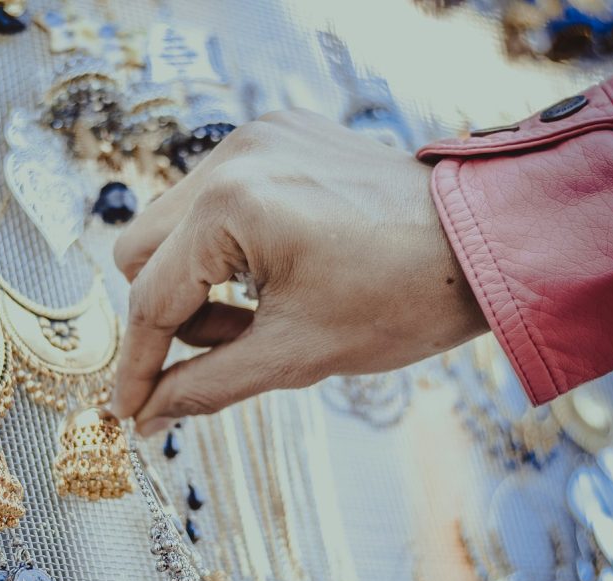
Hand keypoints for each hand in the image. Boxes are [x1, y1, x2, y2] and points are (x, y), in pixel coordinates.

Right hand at [111, 109, 486, 433]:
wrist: (484, 243)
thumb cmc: (405, 298)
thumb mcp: (297, 354)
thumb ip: (207, 386)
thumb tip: (147, 417)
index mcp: (232, 207)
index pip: (151, 298)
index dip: (137, 365)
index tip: (127, 411)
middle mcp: (232, 157)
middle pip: (139, 250)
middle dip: (169, 312)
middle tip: (230, 342)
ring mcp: (255, 137)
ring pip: (172, 221)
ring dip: (195, 277)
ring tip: (260, 307)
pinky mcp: (278, 132)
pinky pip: (213, 194)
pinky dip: (224, 242)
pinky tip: (274, 267)